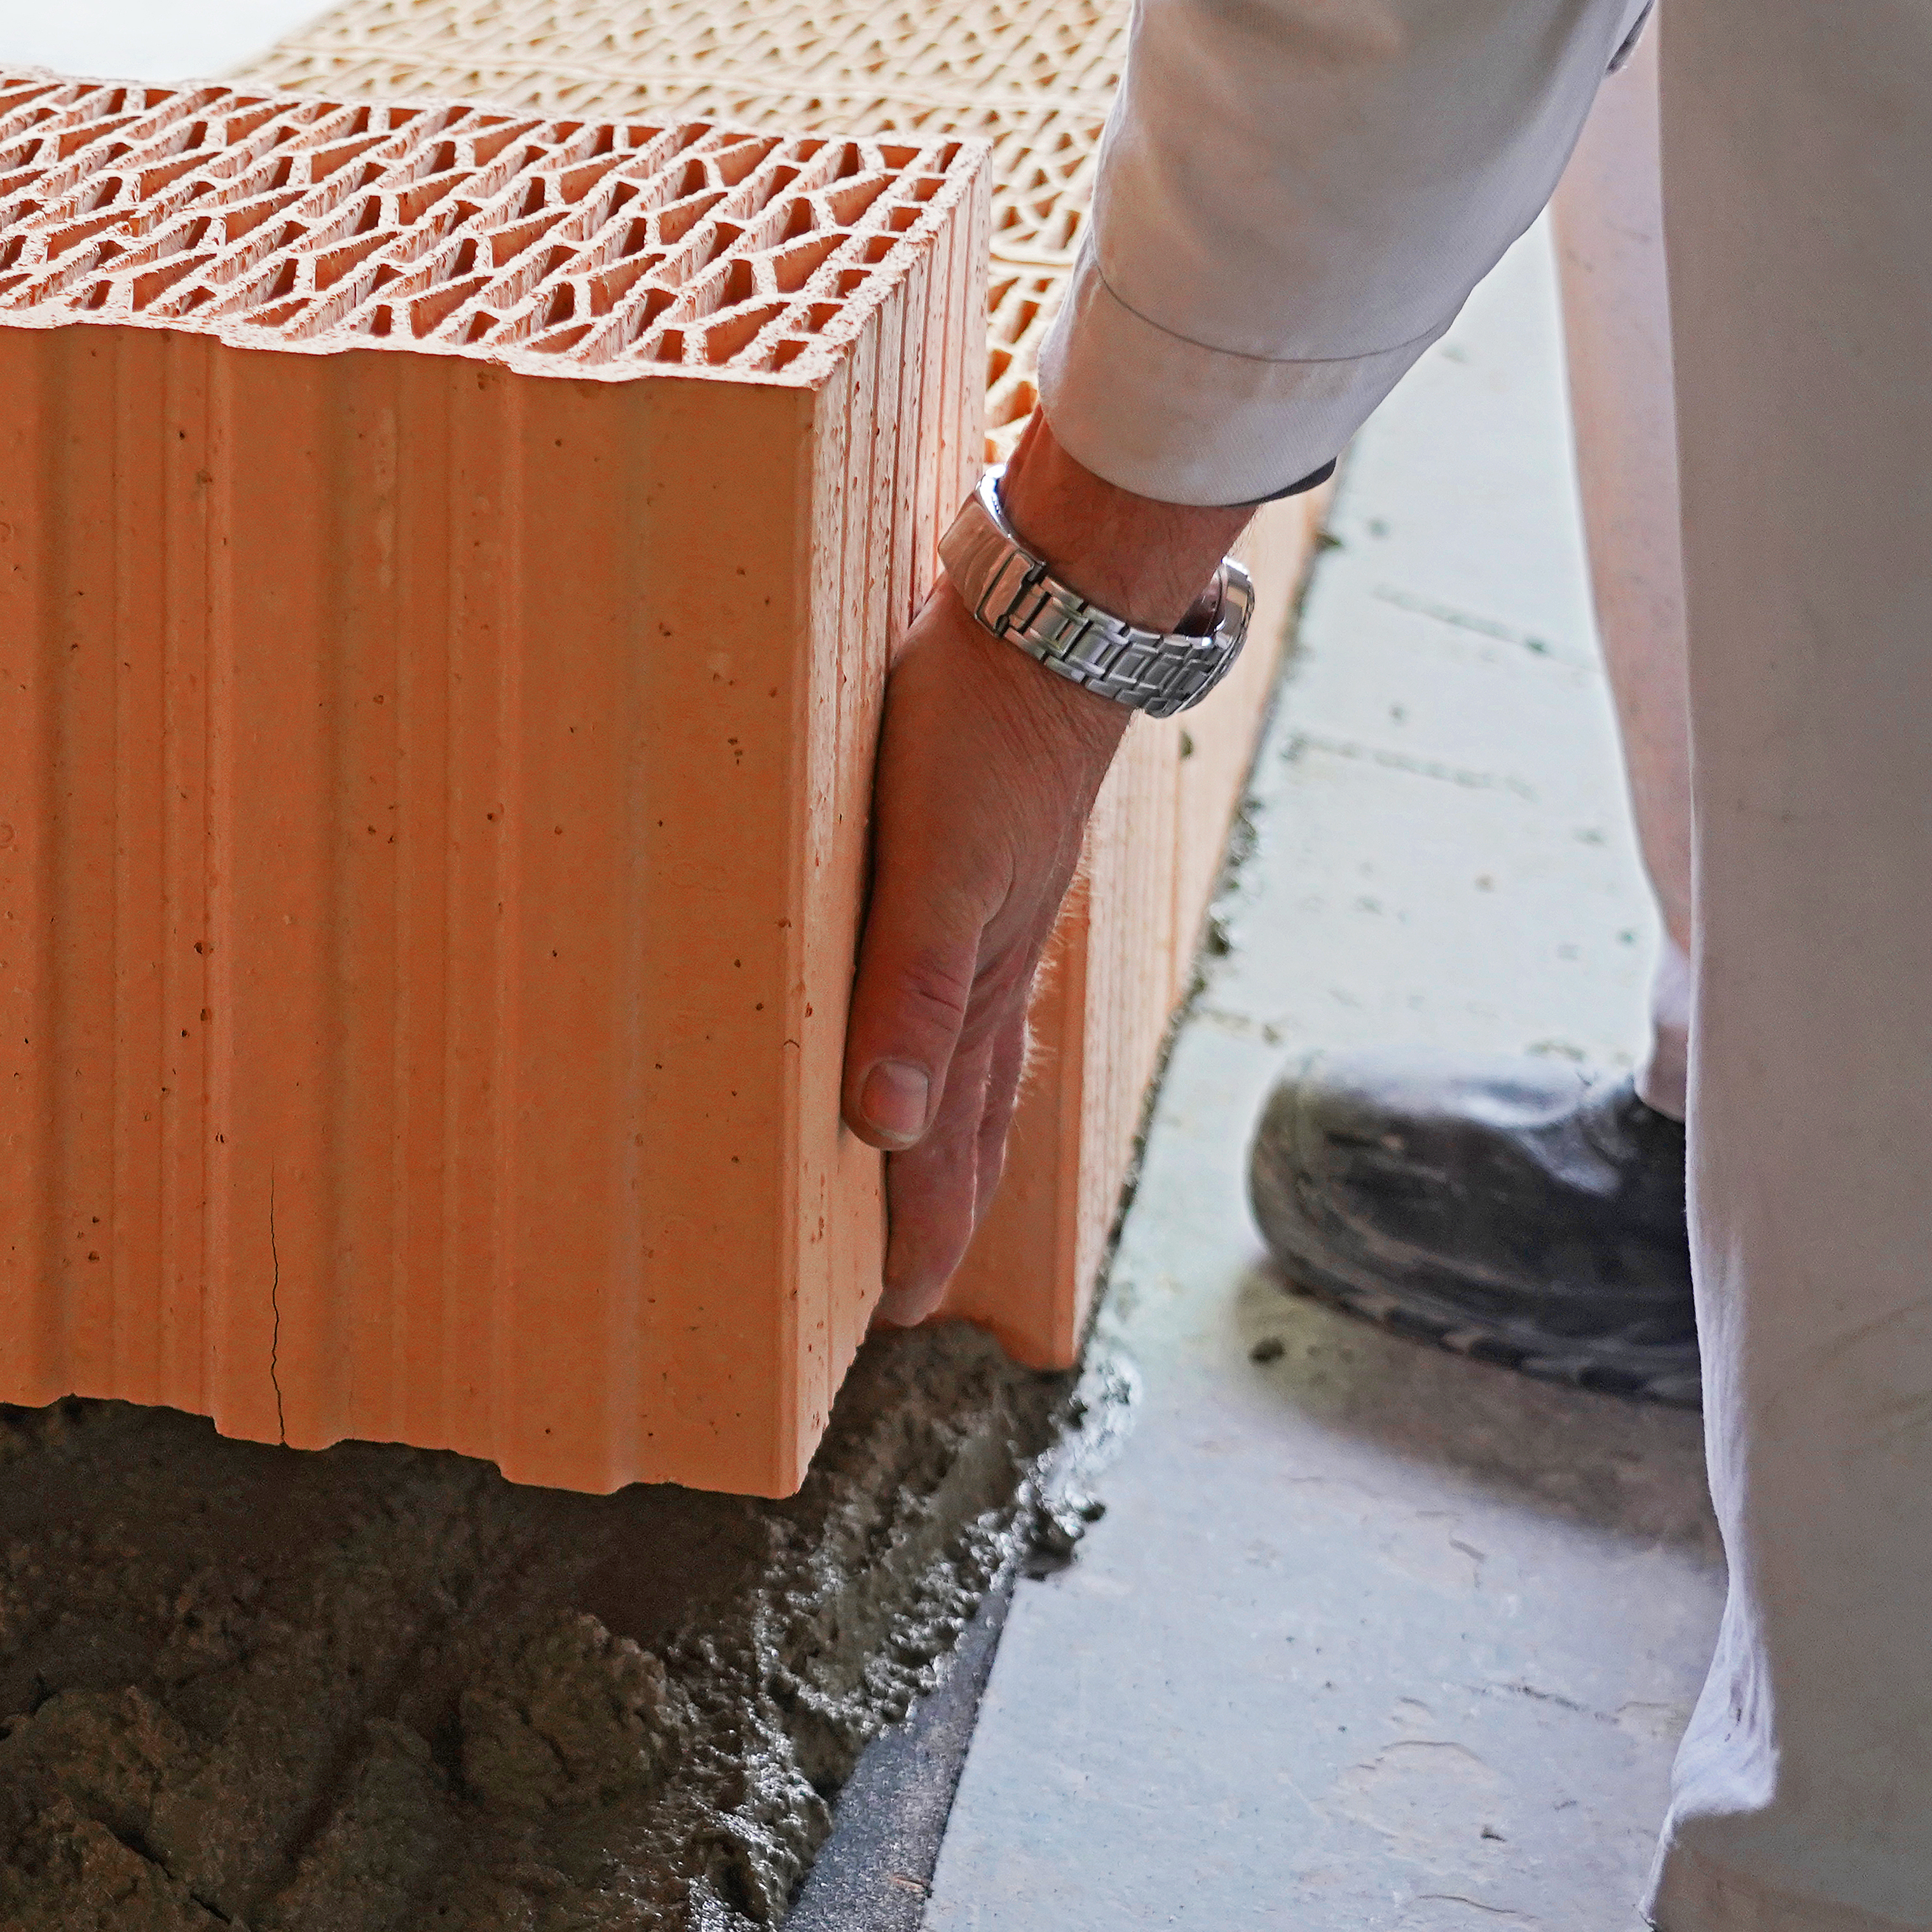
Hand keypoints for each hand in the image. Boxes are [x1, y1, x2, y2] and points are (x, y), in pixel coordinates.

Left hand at [843, 427, 1255, 1321]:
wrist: (1050, 618)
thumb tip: (882, 1132)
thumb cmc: (978, 736)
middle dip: (937, 1203)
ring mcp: (1000, 913)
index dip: (919, 1231)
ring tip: (928, 1174)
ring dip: (950, 1126)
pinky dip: (954, 1033)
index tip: (897, 1312)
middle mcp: (995, 965)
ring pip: (975, 1054)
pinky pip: (968, 981)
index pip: (946, 1143)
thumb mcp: (928, 873)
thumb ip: (904, 998)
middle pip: (968, 1117)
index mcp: (975, 987)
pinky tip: (946, 1015)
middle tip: (907, 1280)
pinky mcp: (989, 858)